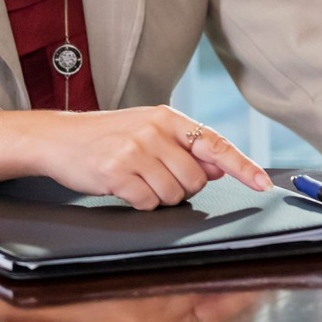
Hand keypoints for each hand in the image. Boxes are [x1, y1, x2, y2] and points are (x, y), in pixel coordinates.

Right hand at [0, 106, 272, 209]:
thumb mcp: (149, 131)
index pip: (215, 143)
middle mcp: (155, 131)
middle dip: (183, 187)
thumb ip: (185, 147)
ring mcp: (135, 151)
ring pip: (174, 194)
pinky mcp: (116, 172)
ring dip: (160, 197)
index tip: (263, 183)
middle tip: (157, 176)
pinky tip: (124, 188)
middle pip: (196, 179)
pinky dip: (141, 202)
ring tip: (137, 179)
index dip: (242, 166)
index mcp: (168, 118)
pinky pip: (148, 203)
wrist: (59, 138)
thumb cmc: (108, 136)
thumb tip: (220, 165)